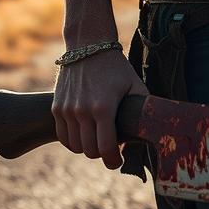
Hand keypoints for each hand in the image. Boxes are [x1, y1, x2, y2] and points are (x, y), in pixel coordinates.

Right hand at [52, 48, 148, 168]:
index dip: (113, 160)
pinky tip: (84, 133)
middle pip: (89, 151)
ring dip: (87, 147)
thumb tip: (151, 131)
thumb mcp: (135, 85)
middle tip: (110, 149)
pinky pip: (63, 136)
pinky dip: (73, 140)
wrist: (89, 46)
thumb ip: (142, 109)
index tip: (118, 161)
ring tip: (97, 139)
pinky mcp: (57, 107)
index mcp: (104, 107)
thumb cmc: (117, 68)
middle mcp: (82, 110)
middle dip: (102, 154)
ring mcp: (67, 109)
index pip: (106, 148)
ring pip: (75, 146)